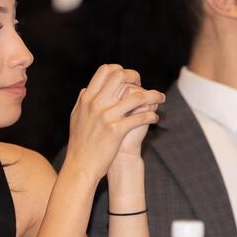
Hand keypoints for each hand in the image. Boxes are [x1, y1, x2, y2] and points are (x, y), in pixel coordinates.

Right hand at [64, 64, 164, 180]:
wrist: (81, 167)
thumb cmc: (80, 144)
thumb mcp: (76, 119)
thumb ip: (81, 102)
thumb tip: (86, 90)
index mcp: (87, 98)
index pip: (105, 71)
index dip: (120, 70)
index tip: (129, 79)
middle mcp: (96, 104)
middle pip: (120, 77)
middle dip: (136, 77)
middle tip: (144, 87)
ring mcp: (106, 116)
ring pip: (137, 97)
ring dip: (153, 95)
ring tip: (160, 99)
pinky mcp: (116, 130)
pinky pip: (140, 117)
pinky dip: (151, 115)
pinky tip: (155, 117)